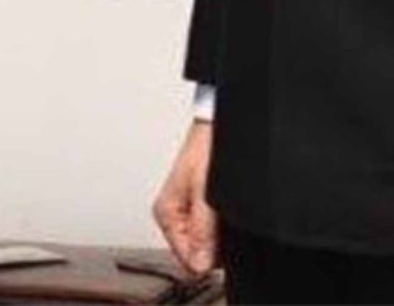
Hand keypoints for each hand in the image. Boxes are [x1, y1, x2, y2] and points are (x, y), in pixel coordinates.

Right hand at [151, 120, 219, 276]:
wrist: (218, 129)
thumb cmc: (207, 150)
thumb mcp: (204, 193)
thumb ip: (202, 231)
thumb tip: (199, 265)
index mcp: (166, 214)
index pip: (185, 259)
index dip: (206, 259)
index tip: (220, 247)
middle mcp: (174, 216)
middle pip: (197, 254)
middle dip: (213, 247)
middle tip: (222, 223)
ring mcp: (189, 214)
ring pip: (207, 246)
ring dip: (219, 237)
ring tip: (225, 214)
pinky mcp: (202, 210)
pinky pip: (213, 234)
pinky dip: (223, 229)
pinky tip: (227, 214)